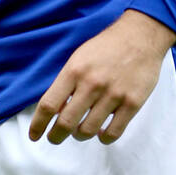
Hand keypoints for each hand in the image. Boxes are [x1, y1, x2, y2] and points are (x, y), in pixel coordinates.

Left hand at [28, 11, 175, 144]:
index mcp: (74, 71)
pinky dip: (104, 138)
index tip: (34, 135)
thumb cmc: (106, 47)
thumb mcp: (79, 58)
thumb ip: (66, 83)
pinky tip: (101, 132)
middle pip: (66, 123)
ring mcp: (113, 95)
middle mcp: (92, 84)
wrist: (141, 36)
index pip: (49, 105)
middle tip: (55, 138)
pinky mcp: (132, 103)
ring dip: (80, 135)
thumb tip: (55, 110)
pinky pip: (113, 132)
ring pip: (88, 130)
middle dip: (56, 136)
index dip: (38, 125)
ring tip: (80, 131)